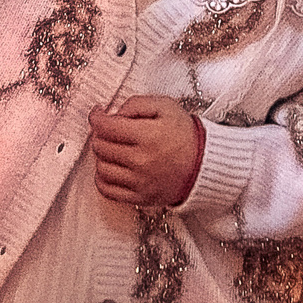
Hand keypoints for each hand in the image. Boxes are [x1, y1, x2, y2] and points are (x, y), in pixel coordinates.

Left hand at [90, 96, 204, 207]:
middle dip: (101, 134)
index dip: (96, 117)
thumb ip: (136, 104)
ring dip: (103, 155)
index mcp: (147, 136)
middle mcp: (141, 161)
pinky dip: (103, 178)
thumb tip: (114, 114)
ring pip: (101, 168)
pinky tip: (111, 167)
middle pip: (100, 147)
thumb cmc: (185, 135)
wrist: (205, 164)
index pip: (105, 127)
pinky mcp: (141, 198)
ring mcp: (140, 183)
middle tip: (110, 129)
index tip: (98, 113)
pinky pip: (107, 190)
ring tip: (114, 148)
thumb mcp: (165, 106)